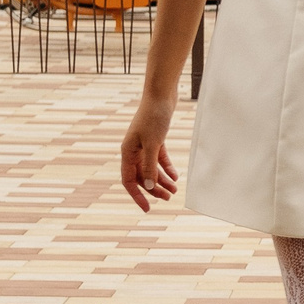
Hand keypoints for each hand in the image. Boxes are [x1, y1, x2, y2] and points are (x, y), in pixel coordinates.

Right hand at [120, 91, 180, 211]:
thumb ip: (149, 165)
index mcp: (127, 152)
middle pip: (141, 176)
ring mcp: (144, 144)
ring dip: (161, 180)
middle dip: (153, 189)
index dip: (137, 196)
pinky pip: (159, 159)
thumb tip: (147, 186)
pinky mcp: (155, 139)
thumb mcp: (153, 143)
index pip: (129, 180)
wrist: (161, 94)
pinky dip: (166, 168)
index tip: (147, 209)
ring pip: (151, 169)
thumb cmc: (154, 116)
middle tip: (168, 199)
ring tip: (174, 191)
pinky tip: (175, 176)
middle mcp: (133, 150)